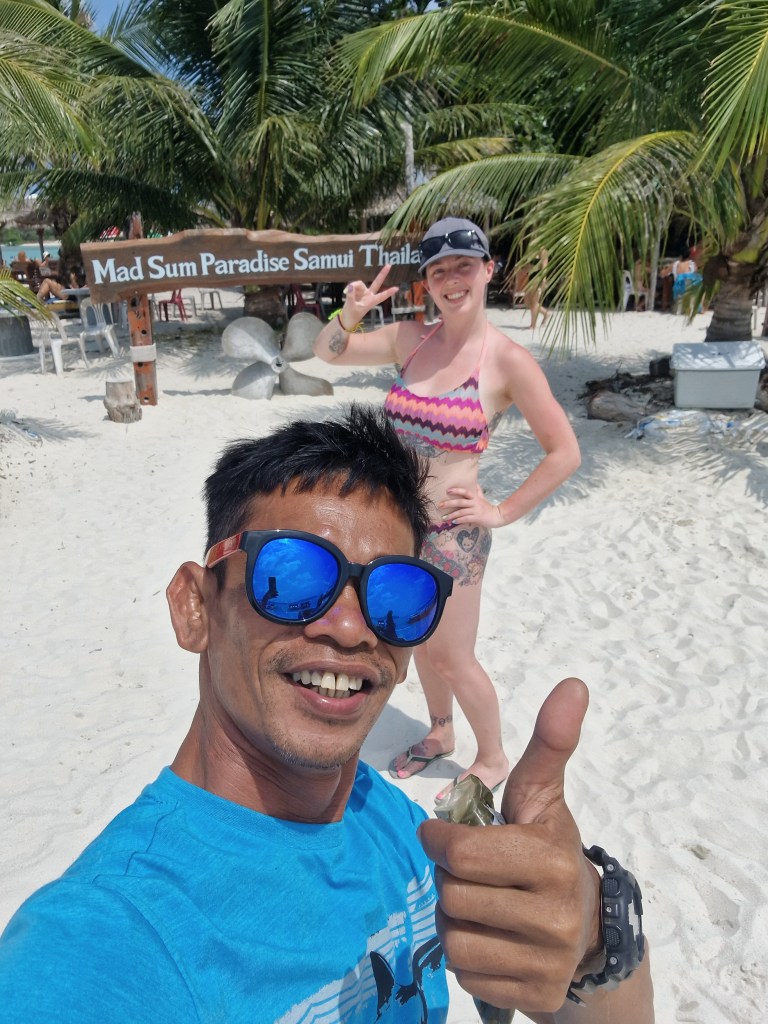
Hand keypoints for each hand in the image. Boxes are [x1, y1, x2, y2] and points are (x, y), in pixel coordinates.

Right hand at [342, 264, 398, 324]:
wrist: (346, 319)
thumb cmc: (351, 316)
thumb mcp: (351, 307)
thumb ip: (350, 296)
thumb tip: (350, 286)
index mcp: (371, 302)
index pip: (381, 296)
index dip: (388, 292)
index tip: (397, 288)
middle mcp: (369, 295)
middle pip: (377, 283)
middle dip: (382, 274)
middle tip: (389, 265)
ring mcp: (363, 293)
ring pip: (359, 284)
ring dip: (353, 285)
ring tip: (345, 292)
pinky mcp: (356, 292)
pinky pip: (353, 286)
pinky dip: (349, 288)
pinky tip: (344, 292)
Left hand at [417, 678, 601, 1014]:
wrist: (584, 927)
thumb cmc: (545, 847)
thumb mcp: (542, 796)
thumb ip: (550, 743)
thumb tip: (574, 683)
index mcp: (551, 857)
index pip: (461, 853)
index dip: (439, 842)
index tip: (443, 837)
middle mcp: (555, 912)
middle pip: (452, 896)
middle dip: (450, 881)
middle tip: (472, 875)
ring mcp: (548, 960)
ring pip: (454, 938)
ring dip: (455, 920)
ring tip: (484, 906)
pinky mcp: (536, 995)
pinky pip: (466, 975)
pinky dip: (469, 957)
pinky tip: (494, 940)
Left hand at [438, 485, 502, 527]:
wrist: (497, 516)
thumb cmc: (488, 507)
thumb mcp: (482, 498)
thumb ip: (477, 491)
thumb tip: (475, 483)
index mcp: (475, 497)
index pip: (465, 491)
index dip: (457, 490)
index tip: (448, 490)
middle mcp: (475, 503)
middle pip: (460, 502)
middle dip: (449, 503)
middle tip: (439, 505)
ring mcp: (476, 511)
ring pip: (461, 512)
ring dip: (451, 515)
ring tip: (444, 518)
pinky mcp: (477, 518)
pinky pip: (466, 519)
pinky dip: (459, 520)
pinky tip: (453, 522)